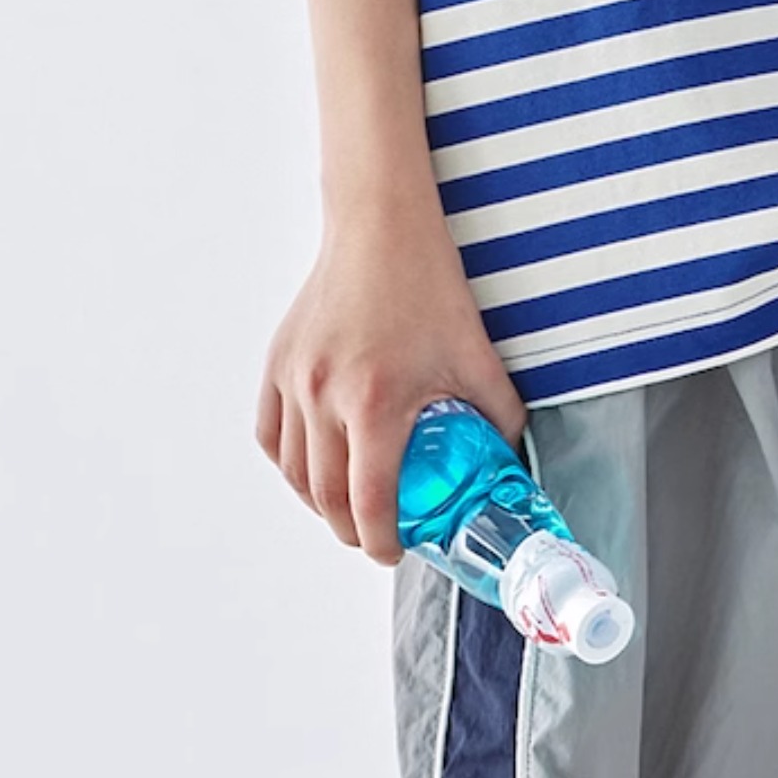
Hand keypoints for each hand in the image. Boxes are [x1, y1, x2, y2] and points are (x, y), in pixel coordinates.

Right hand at [254, 203, 527, 565]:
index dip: (381, 541)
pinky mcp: (278, 362)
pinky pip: (270, 433)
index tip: (394, 551)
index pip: (369, 503)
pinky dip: (288, 461)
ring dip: (318, 501)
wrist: (381, 227)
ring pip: (294, 470)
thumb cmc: (428, 284)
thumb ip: (497, 415)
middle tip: (375, 535)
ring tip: (347, 506)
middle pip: (327, 497)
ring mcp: (294, 379)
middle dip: (351, 530)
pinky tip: (312, 467)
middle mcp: (325, 395)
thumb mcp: (476, 355)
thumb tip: (507, 462)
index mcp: (376, 401)